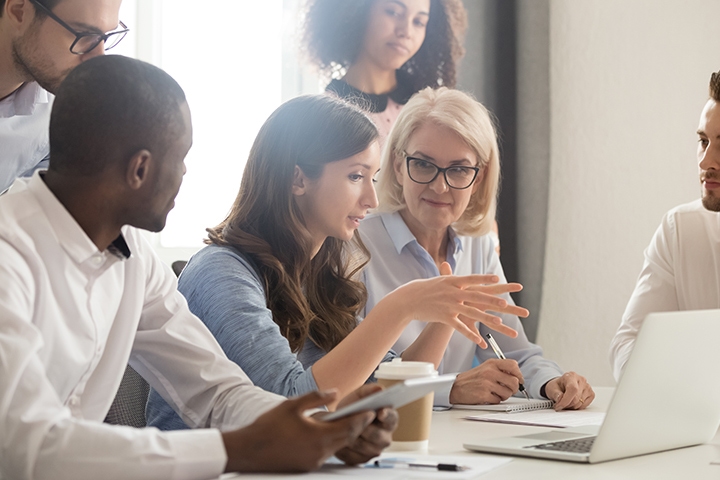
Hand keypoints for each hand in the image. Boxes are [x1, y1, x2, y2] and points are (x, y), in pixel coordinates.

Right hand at [222, 390, 373, 472]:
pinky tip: (332, 433)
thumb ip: (316, 397)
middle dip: (359, 426)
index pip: (349, 427)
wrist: (249, 450)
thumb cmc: (268, 426)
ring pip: (338, 447)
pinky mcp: (307, 466)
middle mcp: (319, 452)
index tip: (372, 410)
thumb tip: (334, 392)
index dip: (362, 418)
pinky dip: (333, 443)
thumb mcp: (292, 405)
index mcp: (318, 436)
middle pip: (347, 439)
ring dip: (346, 435)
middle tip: (368, 415)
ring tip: (353, 422)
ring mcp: (314, 462)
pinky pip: (327, 453)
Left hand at [333, 384, 398, 464]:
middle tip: (353, 421)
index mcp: (389, 419)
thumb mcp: (359, 396)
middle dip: (365, 428)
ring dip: (352, 437)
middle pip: (378, 436)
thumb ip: (369, 391)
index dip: (387, 415)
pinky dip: (345, 448)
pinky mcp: (362, 460)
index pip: (392, 418)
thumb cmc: (353, 408)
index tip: (379, 412)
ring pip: (364, 447)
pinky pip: (353, 456)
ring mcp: (374, 450)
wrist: (339, 421)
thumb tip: (379, 388)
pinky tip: (339, 440)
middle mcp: (385, 437)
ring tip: (342, 429)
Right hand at [393, 262, 521, 347]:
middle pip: (476, 296)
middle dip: (492, 300)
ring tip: (499, 322)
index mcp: (453, 281)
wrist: (409, 299)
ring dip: (486, 318)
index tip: (497, 278)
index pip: (472, 279)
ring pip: (471, 313)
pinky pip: (460, 327)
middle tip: (505, 303)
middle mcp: (453, 292)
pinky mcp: (445, 317)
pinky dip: (471, 335)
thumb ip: (450, 275)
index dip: (485, 279)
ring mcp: (449, 305)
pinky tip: (479, 340)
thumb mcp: (439, 280)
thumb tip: (457, 267)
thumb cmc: (425, 288)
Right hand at [449, 359, 523, 403]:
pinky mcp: (484, 394)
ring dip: (504, 396)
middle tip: (508, 390)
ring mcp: (487, 383)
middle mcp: (490, 371)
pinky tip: (488, 397)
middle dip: (513, 389)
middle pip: (514, 382)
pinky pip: (498, 400)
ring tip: (496, 393)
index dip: (519, 374)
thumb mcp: (486, 368)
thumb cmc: (472, 379)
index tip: (518, 380)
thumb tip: (517, 378)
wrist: (455, 387)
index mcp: (492, 363)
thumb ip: (500, 370)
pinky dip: (495, 401)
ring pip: (508, 393)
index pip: (513, 365)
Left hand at [544, 372, 594, 410]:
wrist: (562, 385)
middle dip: (566, 405)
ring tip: (565, 403)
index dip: (566, 400)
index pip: (572, 389)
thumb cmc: (558, 386)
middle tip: (560, 405)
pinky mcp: (591, 394)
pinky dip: (577, 407)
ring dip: (571, 407)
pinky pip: (584, 406)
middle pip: (576, 398)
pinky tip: (572, 403)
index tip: (559, 406)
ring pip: (580, 403)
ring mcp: (588, 387)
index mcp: (571, 376)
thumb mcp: (552, 388)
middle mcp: (581, 380)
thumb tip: (560, 399)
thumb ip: (555, 393)